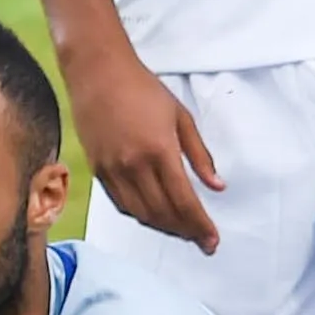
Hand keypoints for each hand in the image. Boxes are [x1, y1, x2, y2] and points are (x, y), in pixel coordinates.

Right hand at [71, 38, 222, 250]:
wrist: (98, 73)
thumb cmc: (144, 90)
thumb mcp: (182, 118)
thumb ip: (200, 156)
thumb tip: (217, 186)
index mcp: (159, 151)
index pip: (184, 201)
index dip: (200, 226)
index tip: (212, 241)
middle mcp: (133, 166)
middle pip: (162, 213)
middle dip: (185, 232)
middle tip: (203, 241)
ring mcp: (112, 170)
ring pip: (140, 213)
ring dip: (164, 228)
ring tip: (183, 232)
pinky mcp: (97, 170)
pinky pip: (121, 204)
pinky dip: (141, 215)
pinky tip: (155, 217)